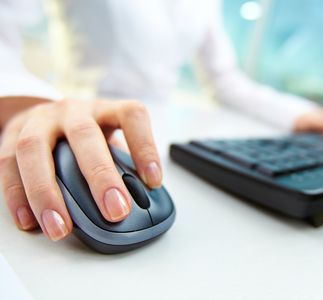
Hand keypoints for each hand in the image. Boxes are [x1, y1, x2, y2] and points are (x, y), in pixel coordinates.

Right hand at [0, 99, 161, 240]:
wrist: (46, 116)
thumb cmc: (87, 134)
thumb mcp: (109, 139)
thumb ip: (122, 163)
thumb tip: (140, 199)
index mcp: (105, 109)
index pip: (131, 116)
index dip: (145, 146)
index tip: (154, 181)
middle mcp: (73, 110)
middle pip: (84, 135)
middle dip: (101, 176)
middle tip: (115, 211)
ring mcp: (40, 120)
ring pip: (36, 150)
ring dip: (47, 193)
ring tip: (61, 228)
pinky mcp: (11, 135)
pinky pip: (7, 165)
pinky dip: (17, 196)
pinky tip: (30, 221)